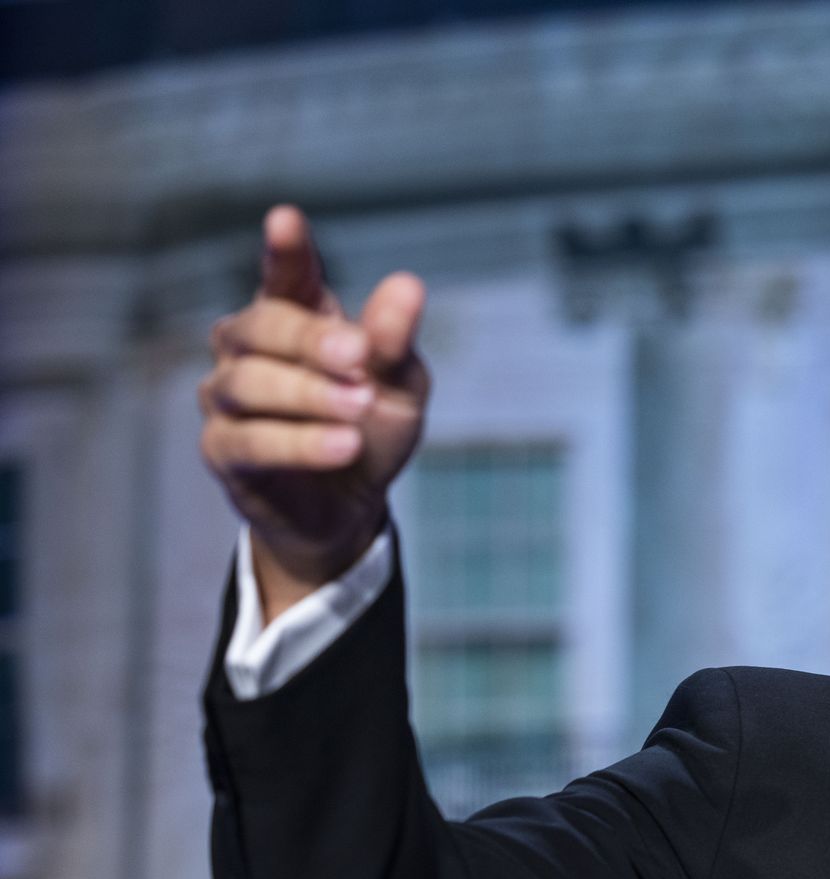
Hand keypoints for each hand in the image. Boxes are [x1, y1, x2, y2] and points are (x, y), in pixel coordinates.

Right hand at [199, 205, 430, 620]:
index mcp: (298, 316)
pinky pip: (249, 440)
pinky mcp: (222, 448)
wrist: (349, 508)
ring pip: (250, 382)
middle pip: (263, 324)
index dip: (285, 249)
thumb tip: (408, 285)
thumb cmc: (371, 428)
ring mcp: (226, 394)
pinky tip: (344, 445)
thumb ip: (395, 341)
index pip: (287, 275)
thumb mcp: (401, 386)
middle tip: (361, 356)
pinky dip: (300, 442)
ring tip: (361, 408)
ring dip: (311, 394)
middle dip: (312, 339)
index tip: (286, 219)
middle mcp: (249, 346)